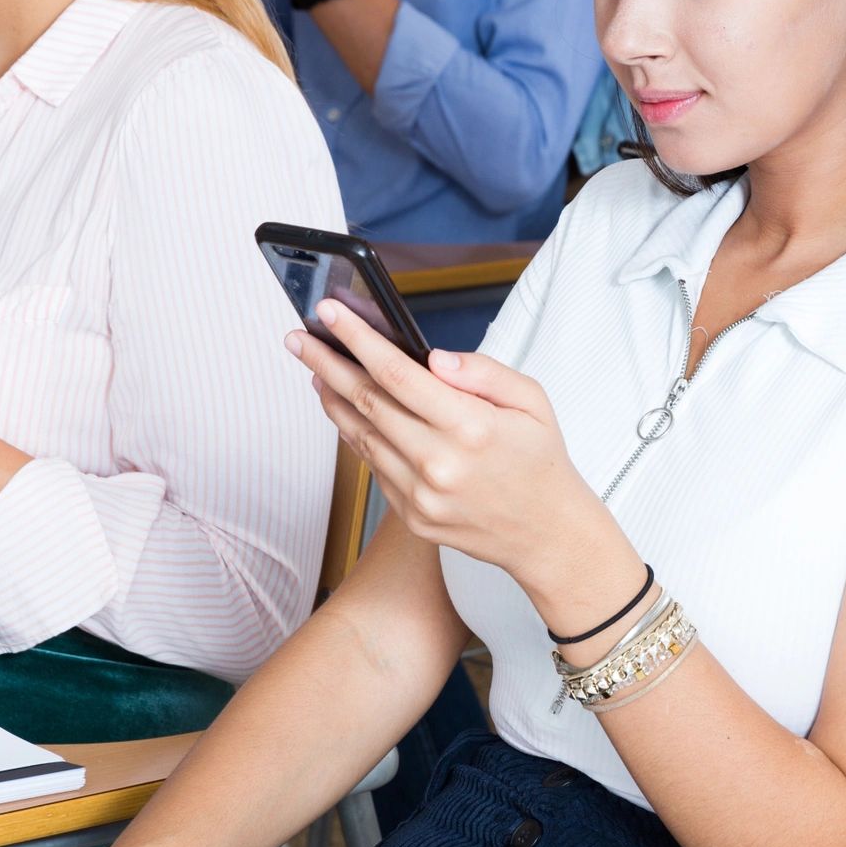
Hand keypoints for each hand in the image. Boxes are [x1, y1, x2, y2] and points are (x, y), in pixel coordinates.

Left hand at [288, 302, 607, 596]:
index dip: (358, 340)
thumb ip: (483, 372)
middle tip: (300, 338)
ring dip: (333, 400)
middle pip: (366, 402)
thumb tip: (432, 358)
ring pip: (361, 436)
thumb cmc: (539, 460)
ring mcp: (421, 494)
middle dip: (327, 364)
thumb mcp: (532, 401)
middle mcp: (439, 462)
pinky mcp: (411, 516)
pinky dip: (355, 435)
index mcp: (471, 427)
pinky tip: (347, 414)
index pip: (398, 373)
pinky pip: (374, 467)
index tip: (332, 314)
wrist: (546, 532)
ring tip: (316, 372)